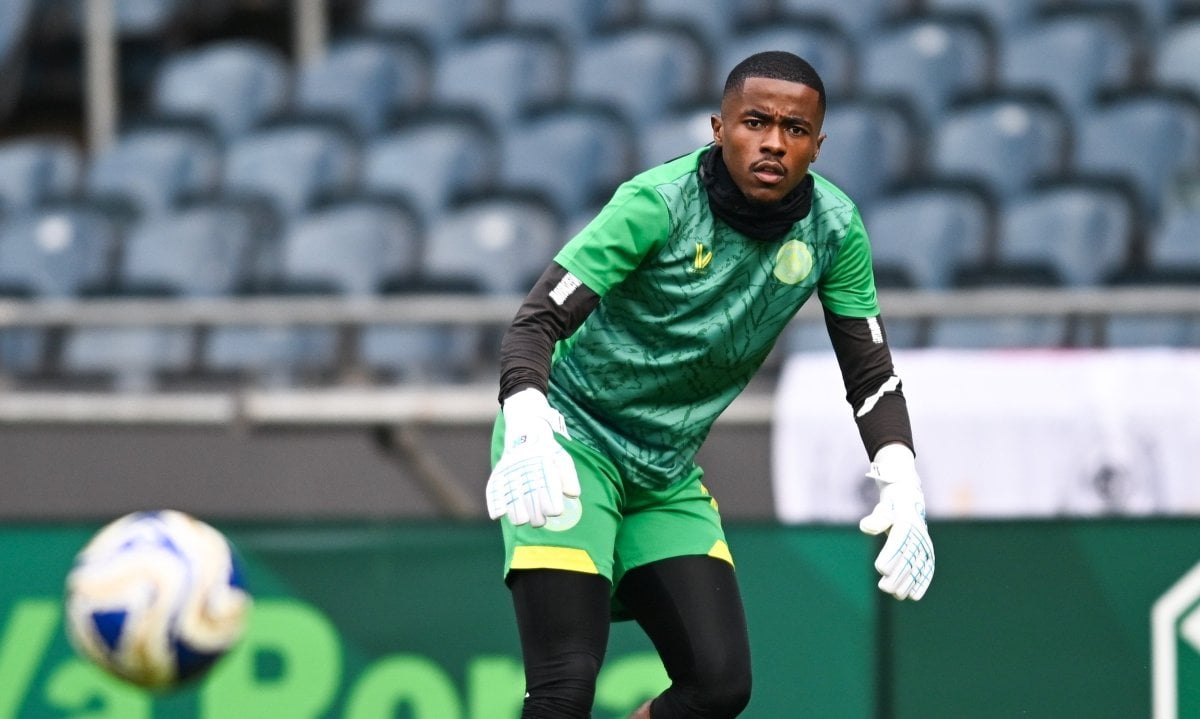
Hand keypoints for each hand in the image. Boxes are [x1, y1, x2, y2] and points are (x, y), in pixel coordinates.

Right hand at [486, 388, 580, 527]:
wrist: (526, 427)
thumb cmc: (547, 449)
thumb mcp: (562, 458)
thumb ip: (569, 476)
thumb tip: (573, 494)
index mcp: (544, 465)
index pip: (548, 491)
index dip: (552, 506)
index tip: (555, 511)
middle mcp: (526, 469)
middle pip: (530, 501)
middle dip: (537, 515)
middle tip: (539, 519)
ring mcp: (510, 471)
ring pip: (512, 500)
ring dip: (518, 513)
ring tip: (523, 519)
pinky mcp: (498, 472)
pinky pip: (494, 490)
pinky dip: (495, 504)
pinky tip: (498, 515)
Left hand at [859, 444, 934, 600]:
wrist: (909, 502)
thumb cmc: (891, 506)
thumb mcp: (883, 507)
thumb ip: (876, 519)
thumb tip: (865, 526)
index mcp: (907, 523)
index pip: (898, 541)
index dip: (890, 555)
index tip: (880, 568)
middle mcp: (918, 536)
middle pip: (907, 559)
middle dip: (897, 575)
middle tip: (883, 587)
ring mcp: (924, 546)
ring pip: (916, 568)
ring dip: (907, 583)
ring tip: (896, 595)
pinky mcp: (927, 554)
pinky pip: (926, 570)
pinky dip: (921, 583)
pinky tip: (914, 596)